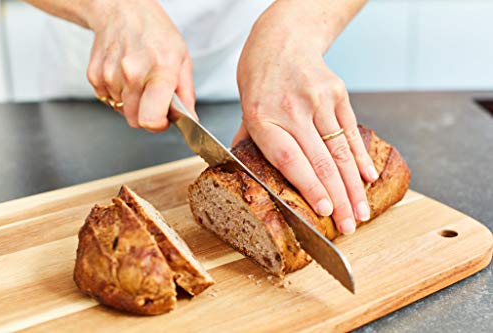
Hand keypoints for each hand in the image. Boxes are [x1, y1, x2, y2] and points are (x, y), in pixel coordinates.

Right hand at [86, 0, 195, 130]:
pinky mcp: (95, 75)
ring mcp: (111, 75)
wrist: (122, 10)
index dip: (158, 125)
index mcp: (160, 71)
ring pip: (121, 110)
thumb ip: (186, 94)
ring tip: (139, 79)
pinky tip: (124, 75)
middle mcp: (133, 74)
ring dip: (132, 102)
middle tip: (153, 96)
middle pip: (135, 120)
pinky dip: (117, 94)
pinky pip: (108, 99)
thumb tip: (190, 120)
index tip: (163, 120)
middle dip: (146, 114)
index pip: (151, 119)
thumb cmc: (156, 33)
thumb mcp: (182, 59)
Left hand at [234, 5, 377, 234]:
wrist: (282, 39)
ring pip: (341, 150)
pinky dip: (361, 157)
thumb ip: (249, 144)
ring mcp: (319, 100)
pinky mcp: (338, 94)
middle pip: (322, 161)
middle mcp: (293, 110)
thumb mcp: (245, 109)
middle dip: (339, 198)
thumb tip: (248, 176)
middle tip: (349, 226)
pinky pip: (351, 131)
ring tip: (362, 213)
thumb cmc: (259, 78)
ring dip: (354, 186)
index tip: (325, 210)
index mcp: (263, 118)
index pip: (290, 159)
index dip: (310, 187)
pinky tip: (368, 179)